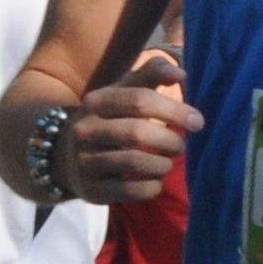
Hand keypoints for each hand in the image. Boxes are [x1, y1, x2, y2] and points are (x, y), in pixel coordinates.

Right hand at [69, 51, 201, 202]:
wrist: (65, 158)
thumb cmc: (107, 120)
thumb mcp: (122, 92)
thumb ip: (151, 75)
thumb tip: (181, 74)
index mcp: (96, 101)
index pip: (139, 100)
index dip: (173, 110)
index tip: (198, 122)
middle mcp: (86, 130)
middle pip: (137, 132)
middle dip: (169, 141)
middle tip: (181, 147)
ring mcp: (84, 161)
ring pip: (133, 162)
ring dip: (162, 164)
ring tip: (168, 163)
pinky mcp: (91, 190)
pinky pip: (130, 190)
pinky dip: (151, 187)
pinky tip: (155, 181)